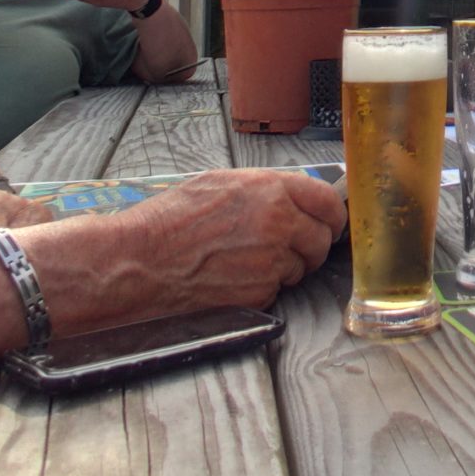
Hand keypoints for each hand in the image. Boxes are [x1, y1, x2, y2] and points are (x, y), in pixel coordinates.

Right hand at [49, 168, 345, 318]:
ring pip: (302, 267)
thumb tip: (294, 195)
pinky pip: (278, 289)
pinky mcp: (260, 293)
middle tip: (290, 246)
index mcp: (271, 189)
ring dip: (287, 266)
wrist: (141, 261)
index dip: (333, 214)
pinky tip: (235, 276)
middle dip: (311, 244)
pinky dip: (264, 286)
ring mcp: (271, 261)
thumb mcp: (220, 182)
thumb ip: (265, 188)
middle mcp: (278, 223)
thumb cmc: (171, 220)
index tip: (330, 221)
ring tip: (248, 259)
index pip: (328, 202)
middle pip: (322, 239)